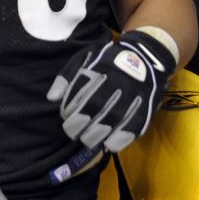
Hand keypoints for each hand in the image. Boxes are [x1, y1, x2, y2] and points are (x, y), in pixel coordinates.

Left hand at [47, 29, 175, 152]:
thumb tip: (52, 98)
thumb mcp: (85, 58)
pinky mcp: (146, 106)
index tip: (66, 116)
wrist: (147, 55)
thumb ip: (67, 77)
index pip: (81, 94)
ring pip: (114, 119)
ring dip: (97, 135)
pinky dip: (121, 138)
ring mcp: (134, 95)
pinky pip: (134, 126)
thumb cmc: (109, 60)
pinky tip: (110, 144)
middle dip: (81, 125)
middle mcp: (118, 81)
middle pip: (96, 107)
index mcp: (101, 69)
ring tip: (88, 139)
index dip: (70, 110)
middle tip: (73, 133)